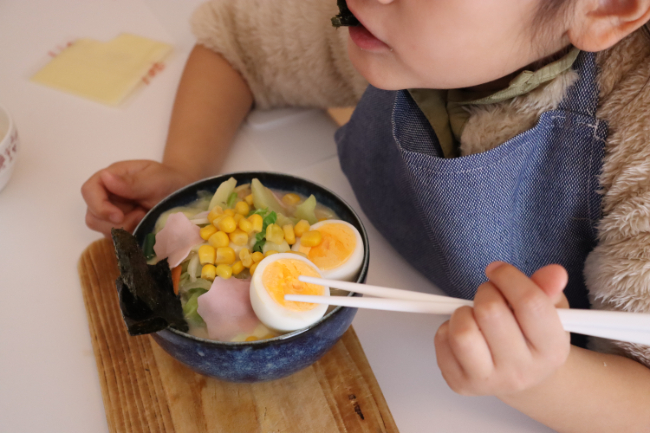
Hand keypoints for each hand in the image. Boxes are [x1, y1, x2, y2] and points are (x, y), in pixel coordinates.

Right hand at [81, 160, 193, 236]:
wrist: (182, 194)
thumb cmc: (169, 180)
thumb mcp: (155, 178)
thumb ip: (131, 182)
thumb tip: (105, 178)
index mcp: (112, 177)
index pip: (89, 191)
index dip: (99, 206)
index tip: (118, 216)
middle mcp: (108, 196)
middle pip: (93, 216)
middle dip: (115, 222)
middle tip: (141, 215)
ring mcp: (113, 214)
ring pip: (103, 231)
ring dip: (125, 230)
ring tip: (145, 218)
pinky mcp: (122, 228)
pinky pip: (118, 239)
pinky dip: (131, 236)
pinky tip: (145, 226)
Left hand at [434, 262, 570, 396]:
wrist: (520, 379)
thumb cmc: (531, 338)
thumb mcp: (550, 310)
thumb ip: (548, 289)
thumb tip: (554, 273)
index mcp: (551, 350)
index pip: (530, 303)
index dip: (508, 277)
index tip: (498, 270)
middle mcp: (521, 370)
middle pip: (490, 312)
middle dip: (486, 292)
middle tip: (490, 295)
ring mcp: (489, 381)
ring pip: (462, 331)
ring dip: (464, 312)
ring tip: (475, 315)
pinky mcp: (461, 383)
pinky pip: (442, 340)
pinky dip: (447, 326)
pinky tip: (466, 331)